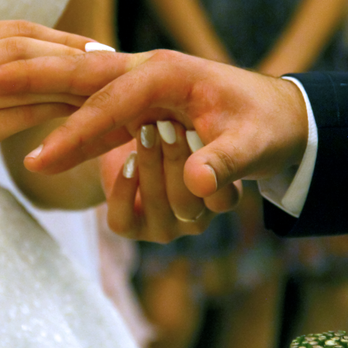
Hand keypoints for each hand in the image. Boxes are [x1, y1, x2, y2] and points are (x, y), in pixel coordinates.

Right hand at [0, 20, 95, 201]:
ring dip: (69, 85)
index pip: (17, 30)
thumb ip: (13, 60)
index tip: (101, 47)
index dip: (63, 37)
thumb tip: (82, 48)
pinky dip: (56, 112)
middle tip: (111, 66)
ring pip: (23, 84)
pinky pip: (21, 116)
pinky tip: (82, 115)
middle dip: (70, 58)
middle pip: (20, 51)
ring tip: (104, 90)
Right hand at [0, 49, 308, 197]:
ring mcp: (138, 99)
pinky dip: (91, 144)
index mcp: (168, 73)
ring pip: (86, 110)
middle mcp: (146, 80)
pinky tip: (106, 161)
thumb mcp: (259, 140)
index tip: (36, 160)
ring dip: (85, 135)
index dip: (73, 133)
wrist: (276, 114)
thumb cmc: (266, 121)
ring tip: (140, 146)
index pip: (108, 100)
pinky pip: (101, 133)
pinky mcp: (136, 119)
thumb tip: (201, 184)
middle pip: (73, 80)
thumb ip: (229, 161)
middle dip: (28, 84)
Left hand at [100, 121, 240, 242]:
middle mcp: (195, 218)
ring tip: (146, 131)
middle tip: (168, 125)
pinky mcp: (128, 227)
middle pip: (188, 202)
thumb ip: (198, 126)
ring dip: (150, 165)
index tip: (198, 132)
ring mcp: (162, 227)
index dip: (211, 168)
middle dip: (177, 159)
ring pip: (157, 205)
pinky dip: (124, 187)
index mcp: (222, 197)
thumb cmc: (170, 123)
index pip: (224, 199)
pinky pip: (123, 218)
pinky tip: (128, 159)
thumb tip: (194, 122)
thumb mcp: (189, 120)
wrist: (129, 139)